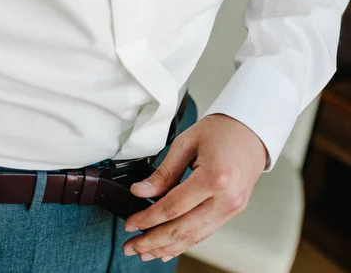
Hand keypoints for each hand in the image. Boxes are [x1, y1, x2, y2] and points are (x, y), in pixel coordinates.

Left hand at [122, 114, 267, 261]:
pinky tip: (168, 248)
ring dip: (167, 247)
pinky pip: (205, 232)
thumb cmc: (221, 131)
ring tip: (144, 252)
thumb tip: (141, 191)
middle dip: (153, 241)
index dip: (147, 219)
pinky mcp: (233, 211)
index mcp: (214, 178)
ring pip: (194, 236)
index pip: (172, 207)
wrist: (252, 130)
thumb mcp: (186, 143)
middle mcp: (226, 199)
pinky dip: (185, 242)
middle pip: (183, 229)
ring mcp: (232, 208)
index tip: (130, 224)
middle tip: (131, 247)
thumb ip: (163, 172)